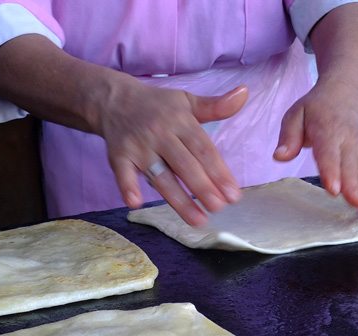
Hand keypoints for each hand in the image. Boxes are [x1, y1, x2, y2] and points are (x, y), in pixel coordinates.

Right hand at [100, 82, 248, 225]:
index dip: (219, 172)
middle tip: (220, 208)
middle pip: (184, 165)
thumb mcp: (187, 101)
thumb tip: (244, 93)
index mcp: (180, 121)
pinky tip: (136, 203)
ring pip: (160, 176)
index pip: (203, 150)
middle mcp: (160, 134)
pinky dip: (127, 187)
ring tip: (198, 220)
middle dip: (203, 188)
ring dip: (178, 200)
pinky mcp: (118, 156)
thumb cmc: (158, 106)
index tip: (234, 194)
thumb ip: (216, 106)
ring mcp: (138, 147)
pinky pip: (123, 174)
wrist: (113, 99)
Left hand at [273, 78, 357, 214]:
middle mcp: (347, 139)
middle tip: (356, 203)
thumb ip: (288, 136)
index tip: (334, 189)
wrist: (344, 94)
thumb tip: (280, 156)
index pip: (329, 152)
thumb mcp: (295, 115)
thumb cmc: (316, 109)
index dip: (332, 171)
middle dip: (354, 185)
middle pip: (350, 165)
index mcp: (327, 129)